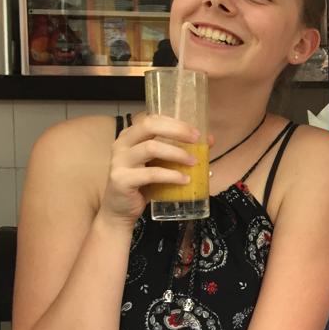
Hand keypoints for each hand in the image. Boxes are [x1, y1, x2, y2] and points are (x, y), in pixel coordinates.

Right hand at [98, 113, 198, 227]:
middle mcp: (122, 144)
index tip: (196, 131)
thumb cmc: (143, 183)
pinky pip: (151, 174)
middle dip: (177, 130)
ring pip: (151, 148)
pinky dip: (172, 175)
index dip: (175, 122)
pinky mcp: (122, 179)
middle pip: (149, 126)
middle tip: (196, 139)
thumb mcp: (161, 164)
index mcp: (130, 135)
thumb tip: (209, 140)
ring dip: (177, 154)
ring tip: (194, 162)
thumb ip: (179, 150)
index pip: (152, 119)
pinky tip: (185, 179)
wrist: (120, 210)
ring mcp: (119, 161)